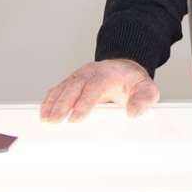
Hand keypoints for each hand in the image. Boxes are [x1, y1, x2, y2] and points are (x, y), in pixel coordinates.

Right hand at [39, 59, 159, 122]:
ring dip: (53, 104)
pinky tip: (44, 113)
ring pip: (63, 87)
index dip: (84, 103)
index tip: (75, 119)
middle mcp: (91, 73)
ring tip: (46, 120)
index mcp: (109, 74)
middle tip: (55, 121)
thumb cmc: (133, 82)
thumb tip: (134, 113)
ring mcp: (79, 76)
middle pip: (74, 87)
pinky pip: (58, 89)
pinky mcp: (72, 82)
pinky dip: (49, 101)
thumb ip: (144, 99)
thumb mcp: (147, 89)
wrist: (125, 69)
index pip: (94, 87)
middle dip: (63, 105)